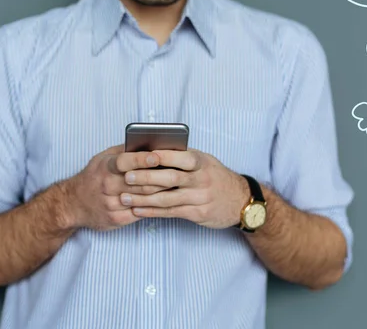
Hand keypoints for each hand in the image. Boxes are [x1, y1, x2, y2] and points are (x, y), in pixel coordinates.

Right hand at [65, 144, 173, 230]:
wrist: (73, 204)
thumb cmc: (94, 176)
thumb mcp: (103, 158)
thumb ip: (124, 151)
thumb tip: (149, 141)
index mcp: (106, 167)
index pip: (125, 162)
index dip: (141, 160)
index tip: (157, 157)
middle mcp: (107, 185)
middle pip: (139, 182)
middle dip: (161, 178)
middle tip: (179, 173)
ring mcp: (111, 204)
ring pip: (143, 198)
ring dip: (162, 192)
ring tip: (178, 185)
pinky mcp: (116, 219)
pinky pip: (140, 212)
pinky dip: (154, 206)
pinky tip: (167, 201)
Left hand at [119, 148, 249, 228]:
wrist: (240, 200)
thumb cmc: (215, 176)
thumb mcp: (205, 161)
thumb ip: (183, 157)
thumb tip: (153, 151)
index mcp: (202, 162)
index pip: (180, 157)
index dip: (161, 157)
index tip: (142, 156)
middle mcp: (201, 180)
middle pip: (171, 178)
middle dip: (146, 178)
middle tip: (127, 177)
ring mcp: (200, 198)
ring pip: (167, 198)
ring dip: (144, 198)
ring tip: (125, 197)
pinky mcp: (197, 214)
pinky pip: (171, 213)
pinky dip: (152, 211)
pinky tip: (138, 210)